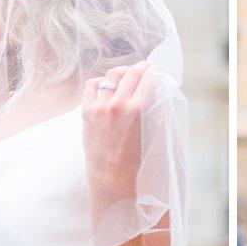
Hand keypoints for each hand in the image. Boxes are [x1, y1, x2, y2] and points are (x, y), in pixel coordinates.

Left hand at [82, 61, 154, 202]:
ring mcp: (100, 107)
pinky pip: (92, 85)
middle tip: (146, 67)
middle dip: (142, 67)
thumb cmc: (136, 161)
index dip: (155, 71)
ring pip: (112, 75)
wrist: (110, 177)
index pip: (148, 78)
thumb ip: (155, 111)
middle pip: (132, 73)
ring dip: (123, 71)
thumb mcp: (152, 134)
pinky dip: (101, 81)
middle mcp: (118, 105)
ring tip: (127, 73)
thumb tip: (159, 90)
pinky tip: (107, 85)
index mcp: (138, 110)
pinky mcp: (87, 111)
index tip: (158, 70)